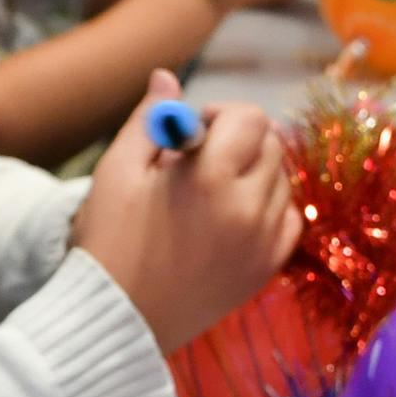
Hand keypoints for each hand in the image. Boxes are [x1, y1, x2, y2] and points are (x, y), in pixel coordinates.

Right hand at [67, 66, 303, 351]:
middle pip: (272, 144)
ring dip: (255, 172)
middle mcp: (249, 208)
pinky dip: (268, 208)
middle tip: (198, 161)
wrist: (115, 319)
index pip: (249, 118)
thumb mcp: (116, 172)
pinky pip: (288, 219)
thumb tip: (167, 77)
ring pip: (283, 180)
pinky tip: (234, 215)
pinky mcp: (266, 269)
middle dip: (240, 140)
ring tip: (212, 192)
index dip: (221, 115)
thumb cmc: (107, 242)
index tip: (191, 134)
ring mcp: (263, 242)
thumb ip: (149, 120)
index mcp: (211, 178)